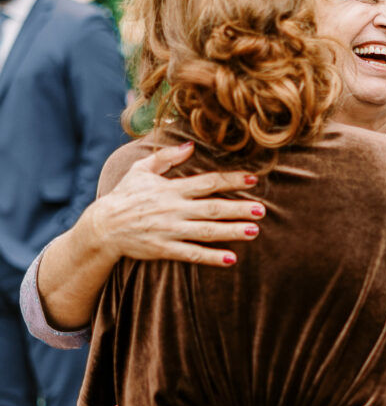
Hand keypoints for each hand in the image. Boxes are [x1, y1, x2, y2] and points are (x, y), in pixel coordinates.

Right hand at [89, 142, 264, 266]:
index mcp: (171, 188)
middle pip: (212, 208)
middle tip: (262, 210)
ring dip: (232, 232)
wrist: (103, 227)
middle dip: (239, 208)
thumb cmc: (125, 195)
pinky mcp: (164, 249)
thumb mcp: (141, 169)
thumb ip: (165, 157)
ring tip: (254, 231)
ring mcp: (170, 230)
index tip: (252, 180)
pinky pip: (191, 254)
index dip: (230, 181)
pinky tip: (230, 259)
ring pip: (206, 231)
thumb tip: (190, 146)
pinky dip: (211, 257)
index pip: (207, 182)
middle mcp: (174, 209)